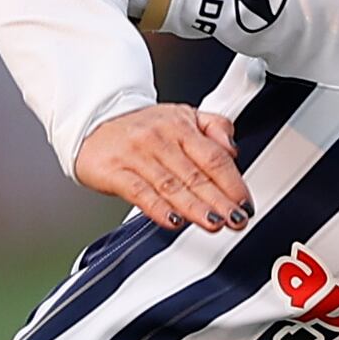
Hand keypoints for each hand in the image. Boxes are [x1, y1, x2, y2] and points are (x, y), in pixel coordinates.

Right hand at [74, 103, 251, 231]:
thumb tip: (232, 148)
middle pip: (196, 175)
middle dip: (220, 200)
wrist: (92, 122)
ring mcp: (137, 155)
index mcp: (181, 127)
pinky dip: (158, 209)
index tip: (245, 203)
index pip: (214, 157)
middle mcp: (160, 139)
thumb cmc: (141, 127)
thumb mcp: (182, 116)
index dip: (233, 182)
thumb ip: (214, 127)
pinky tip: (174, 222)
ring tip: (214, 223)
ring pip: (172, 186)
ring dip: (196, 208)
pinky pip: (140, 192)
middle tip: (236, 219)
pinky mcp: (114, 171)